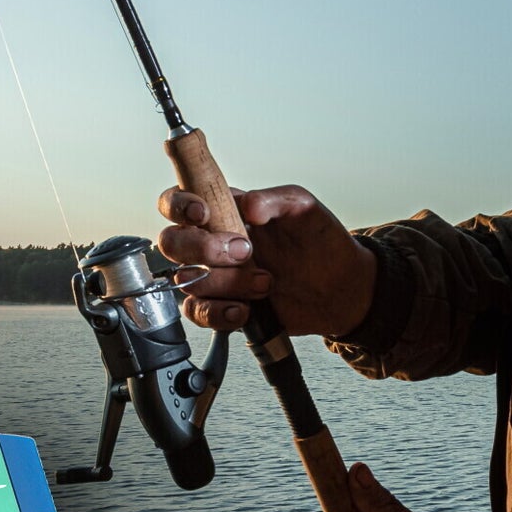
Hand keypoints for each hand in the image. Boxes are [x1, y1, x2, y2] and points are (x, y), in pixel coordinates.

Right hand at [156, 184, 375, 335]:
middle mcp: (212, 242)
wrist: (340, 287)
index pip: (177, 200)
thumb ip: (275, 199)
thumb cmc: (320, 241)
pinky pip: (198, 312)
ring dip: (225, 283)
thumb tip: (248, 204)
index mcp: (224, 210)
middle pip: (170, 243)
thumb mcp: (303, 208)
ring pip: (186, 280)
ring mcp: (215, 276)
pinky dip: (219, 312)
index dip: (179, 206)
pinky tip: (245, 309)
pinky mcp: (222, 306)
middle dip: (202, 249)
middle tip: (244, 252)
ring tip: (265, 282)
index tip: (203, 214)